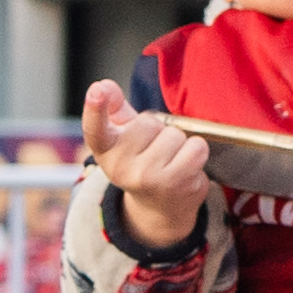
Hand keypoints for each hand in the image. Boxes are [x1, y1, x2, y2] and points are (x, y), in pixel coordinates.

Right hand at [80, 82, 213, 234]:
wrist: (159, 208)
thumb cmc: (141, 160)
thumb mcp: (123, 135)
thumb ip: (114, 107)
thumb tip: (103, 85)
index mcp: (105, 149)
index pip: (95, 127)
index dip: (95, 107)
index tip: (97, 91)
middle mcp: (120, 166)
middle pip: (151, 122)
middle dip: (159, 131)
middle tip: (155, 152)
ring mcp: (146, 177)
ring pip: (175, 135)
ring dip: (180, 143)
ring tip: (170, 160)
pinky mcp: (174, 183)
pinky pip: (196, 148)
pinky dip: (196, 153)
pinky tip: (185, 168)